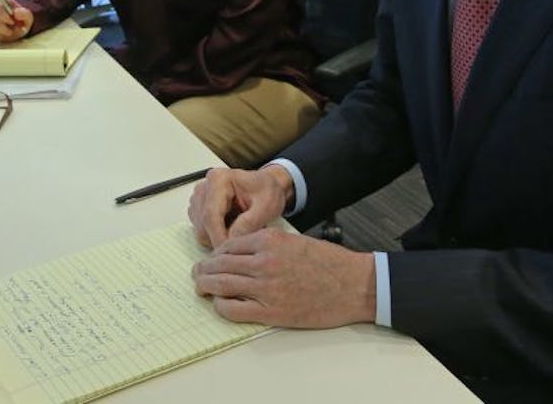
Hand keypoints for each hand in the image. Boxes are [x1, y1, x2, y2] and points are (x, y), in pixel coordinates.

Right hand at [0, 0, 33, 41]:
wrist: (15, 24)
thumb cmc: (19, 19)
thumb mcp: (27, 16)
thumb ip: (24, 14)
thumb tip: (16, 12)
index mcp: (0, 0)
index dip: (4, 17)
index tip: (12, 23)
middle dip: (3, 28)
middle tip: (11, 30)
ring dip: (0, 32)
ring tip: (8, 31)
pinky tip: (1, 32)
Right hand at [188, 166, 294, 249]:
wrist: (266, 187)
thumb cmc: (267, 190)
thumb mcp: (267, 204)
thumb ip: (250, 222)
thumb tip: (233, 240)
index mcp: (219, 180)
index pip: (210, 215)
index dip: (219, 237)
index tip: (230, 251)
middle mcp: (205, 188)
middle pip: (202, 225)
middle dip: (219, 240)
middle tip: (242, 243)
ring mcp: (199, 199)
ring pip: (200, 231)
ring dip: (217, 239)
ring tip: (240, 231)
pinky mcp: (199, 209)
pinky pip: (201, 231)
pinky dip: (215, 236)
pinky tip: (231, 230)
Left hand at [192, 229, 376, 327]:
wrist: (355, 285)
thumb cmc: (329, 263)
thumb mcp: (295, 241)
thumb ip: (267, 245)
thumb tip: (240, 254)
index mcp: (270, 240)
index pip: (228, 245)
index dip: (214, 253)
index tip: (210, 259)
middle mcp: (264, 262)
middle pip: (220, 264)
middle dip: (203, 269)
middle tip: (197, 274)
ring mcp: (267, 288)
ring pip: (222, 286)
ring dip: (206, 286)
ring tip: (201, 288)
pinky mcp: (272, 312)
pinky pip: (234, 310)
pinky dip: (222, 307)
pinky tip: (220, 304)